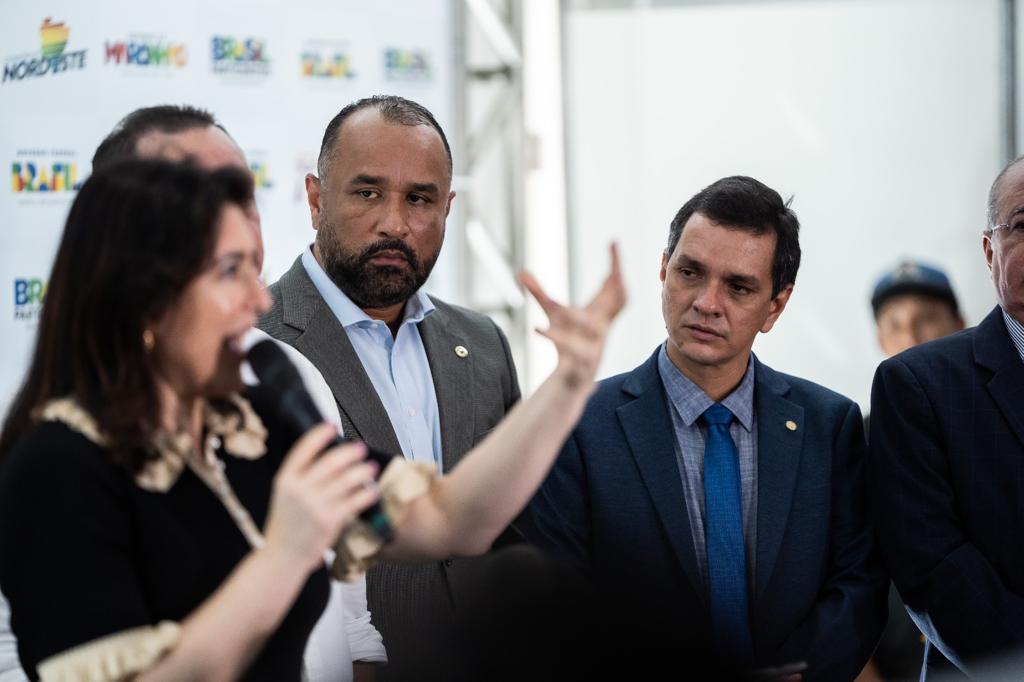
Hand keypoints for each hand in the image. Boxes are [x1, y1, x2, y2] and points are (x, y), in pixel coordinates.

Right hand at [263, 424, 380, 572]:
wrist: (283, 557)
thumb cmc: (286, 525)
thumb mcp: (284, 495)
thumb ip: (301, 477)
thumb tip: (329, 456)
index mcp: (285, 480)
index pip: (303, 450)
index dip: (318, 435)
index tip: (331, 426)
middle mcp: (299, 489)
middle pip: (331, 461)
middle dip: (350, 452)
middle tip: (361, 449)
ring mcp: (315, 505)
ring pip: (347, 479)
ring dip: (363, 471)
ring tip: (370, 468)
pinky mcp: (330, 520)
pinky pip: (355, 500)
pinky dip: (367, 493)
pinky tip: (372, 490)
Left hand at [519, 243, 625, 389]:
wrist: (574, 379)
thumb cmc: (569, 341)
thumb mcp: (553, 314)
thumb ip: (539, 293)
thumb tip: (521, 271)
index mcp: (599, 313)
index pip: (614, 286)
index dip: (616, 265)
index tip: (613, 242)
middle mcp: (601, 326)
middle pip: (617, 304)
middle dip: (617, 286)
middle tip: (613, 271)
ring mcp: (594, 345)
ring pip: (590, 328)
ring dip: (574, 315)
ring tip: (553, 304)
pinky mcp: (582, 363)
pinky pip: (573, 351)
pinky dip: (556, 339)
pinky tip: (537, 329)